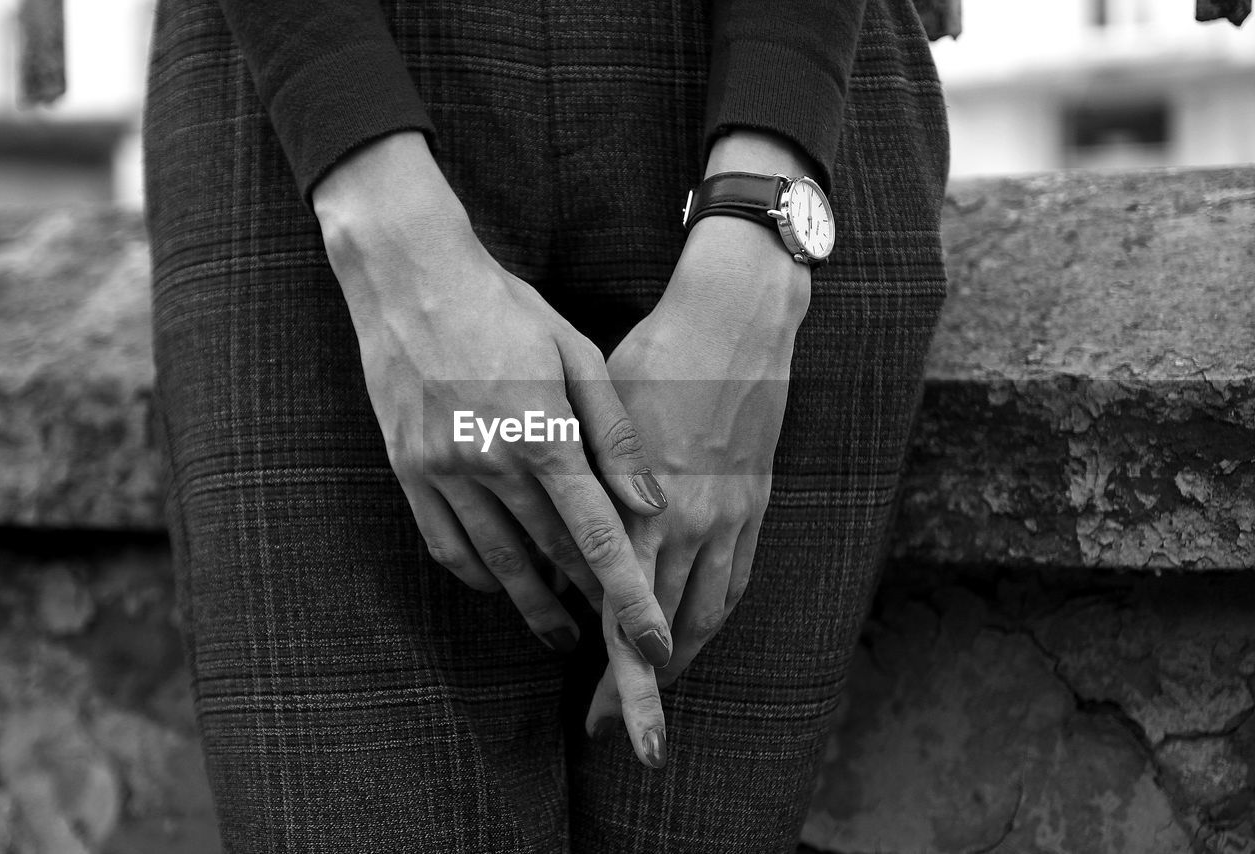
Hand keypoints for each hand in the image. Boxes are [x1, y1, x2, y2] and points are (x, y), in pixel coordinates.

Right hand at [312, 132, 673, 661]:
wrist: (411, 277)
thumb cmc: (506, 308)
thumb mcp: (576, 353)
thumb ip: (615, 433)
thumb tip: (649, 501)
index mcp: (544, 434)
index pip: (599, 537)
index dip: (629, 597)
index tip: (653, 643)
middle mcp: (491, 463)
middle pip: (552, 557)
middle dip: (590, 605)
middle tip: (620, 640)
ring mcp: (443, 471)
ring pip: (498, 562)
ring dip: (535, 605)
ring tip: (563, 635)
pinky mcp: (409, 471)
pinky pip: (445, 545)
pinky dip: (478, 576)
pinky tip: (503, 586)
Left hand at [586, 129, 815, 767]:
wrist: (738, 316)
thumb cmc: (657, 354)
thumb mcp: (601, 411)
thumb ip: (588, 487)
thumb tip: (571, 549)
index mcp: (643, 504)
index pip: (624, 613)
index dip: (615, 675)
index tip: (594, 718)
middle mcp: (692, 521)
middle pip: (669, 628)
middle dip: (644, 686)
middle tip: (620, 729)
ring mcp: (730, 513)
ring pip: (708, 612)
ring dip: (682, 659)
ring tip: (656, 690)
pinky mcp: (755, 499)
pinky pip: (738, 577)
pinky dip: (715, 616)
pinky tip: (698, 629)